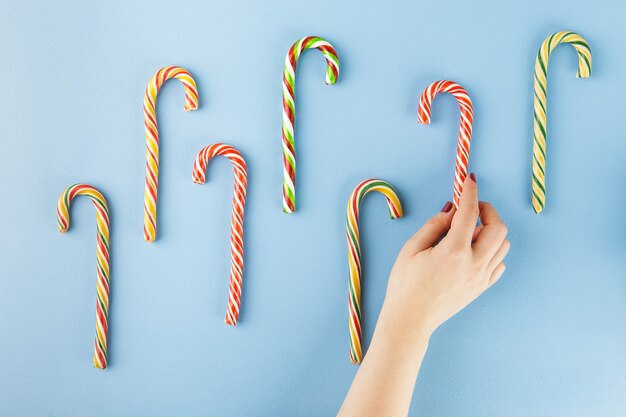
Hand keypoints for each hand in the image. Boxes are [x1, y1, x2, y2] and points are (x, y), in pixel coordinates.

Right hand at [382, 173, 509, 337]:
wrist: (411, 319)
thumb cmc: (405, 284)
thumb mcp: (411, 248)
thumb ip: (435, 224)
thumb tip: (452, 208)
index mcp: (453, 252)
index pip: (469, 212)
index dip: (470, 191)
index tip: (469, 179)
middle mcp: (473, 264)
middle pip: (498, 227)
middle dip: (486, 210)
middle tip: (470, 208)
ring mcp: (481, 278)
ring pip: (503, 244)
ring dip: (490, 230)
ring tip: (468, 231)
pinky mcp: (482, 287)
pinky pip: (499, 262)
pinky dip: (491, 250)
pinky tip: (472, 250)